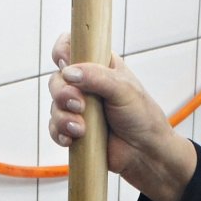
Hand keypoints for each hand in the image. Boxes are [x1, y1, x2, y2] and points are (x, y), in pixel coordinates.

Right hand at [48, 34, 197, 200]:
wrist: (146, 153)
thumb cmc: (142, 116)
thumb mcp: (123, 89)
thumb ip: (97, 77)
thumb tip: (69, 73)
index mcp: (99, 65)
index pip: (72, 46)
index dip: (62, 51)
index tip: (64, 63)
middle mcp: (86, 84)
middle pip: (57, 79)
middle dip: (62, 92)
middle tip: (79, 104)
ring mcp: (79, 108)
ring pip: (54, 105)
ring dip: (63, 116)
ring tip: (82, 128)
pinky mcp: (74, 129)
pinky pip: (55, 127)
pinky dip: (60, 132)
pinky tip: (72, 139)